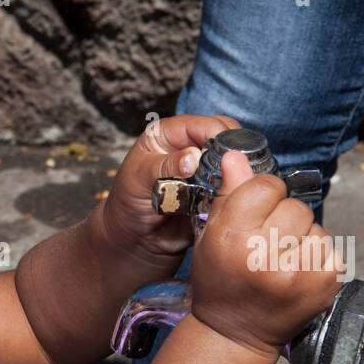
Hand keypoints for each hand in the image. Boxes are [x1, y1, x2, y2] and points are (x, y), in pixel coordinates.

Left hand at [98, 114, 242, 273]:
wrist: (134, 239)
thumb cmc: (127, 203)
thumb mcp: (139, 179)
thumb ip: (165, 166)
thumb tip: (193, 157)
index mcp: (169, 133)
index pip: (203, 124)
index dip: (218, 134)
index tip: (225, 152)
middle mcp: (190, 146)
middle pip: (226, 138)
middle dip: (232, 153)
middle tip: (231, 171)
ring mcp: (205, 168)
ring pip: (234, 161)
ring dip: (236, 172)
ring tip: (230, 186)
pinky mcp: (214, 190)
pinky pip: (233, 185)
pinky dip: (235, 189)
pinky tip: (230, 198)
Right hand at [190, 151, 344, 360]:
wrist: (234, 333)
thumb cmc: (221, 282)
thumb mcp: (212, 236)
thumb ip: (229, 194)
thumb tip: (237, 154)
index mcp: (232, 238)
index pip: (267, 186)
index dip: (262, 198)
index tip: (254, 218)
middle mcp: (263, 256)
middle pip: (295, 206)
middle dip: (283, 220)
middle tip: (266, 246)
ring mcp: (297, 273)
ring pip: (315, 227)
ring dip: (302, 240)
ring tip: (280, 263)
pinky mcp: (324, 284)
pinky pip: (330, 248)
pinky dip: (317, 258)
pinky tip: (296, 275)